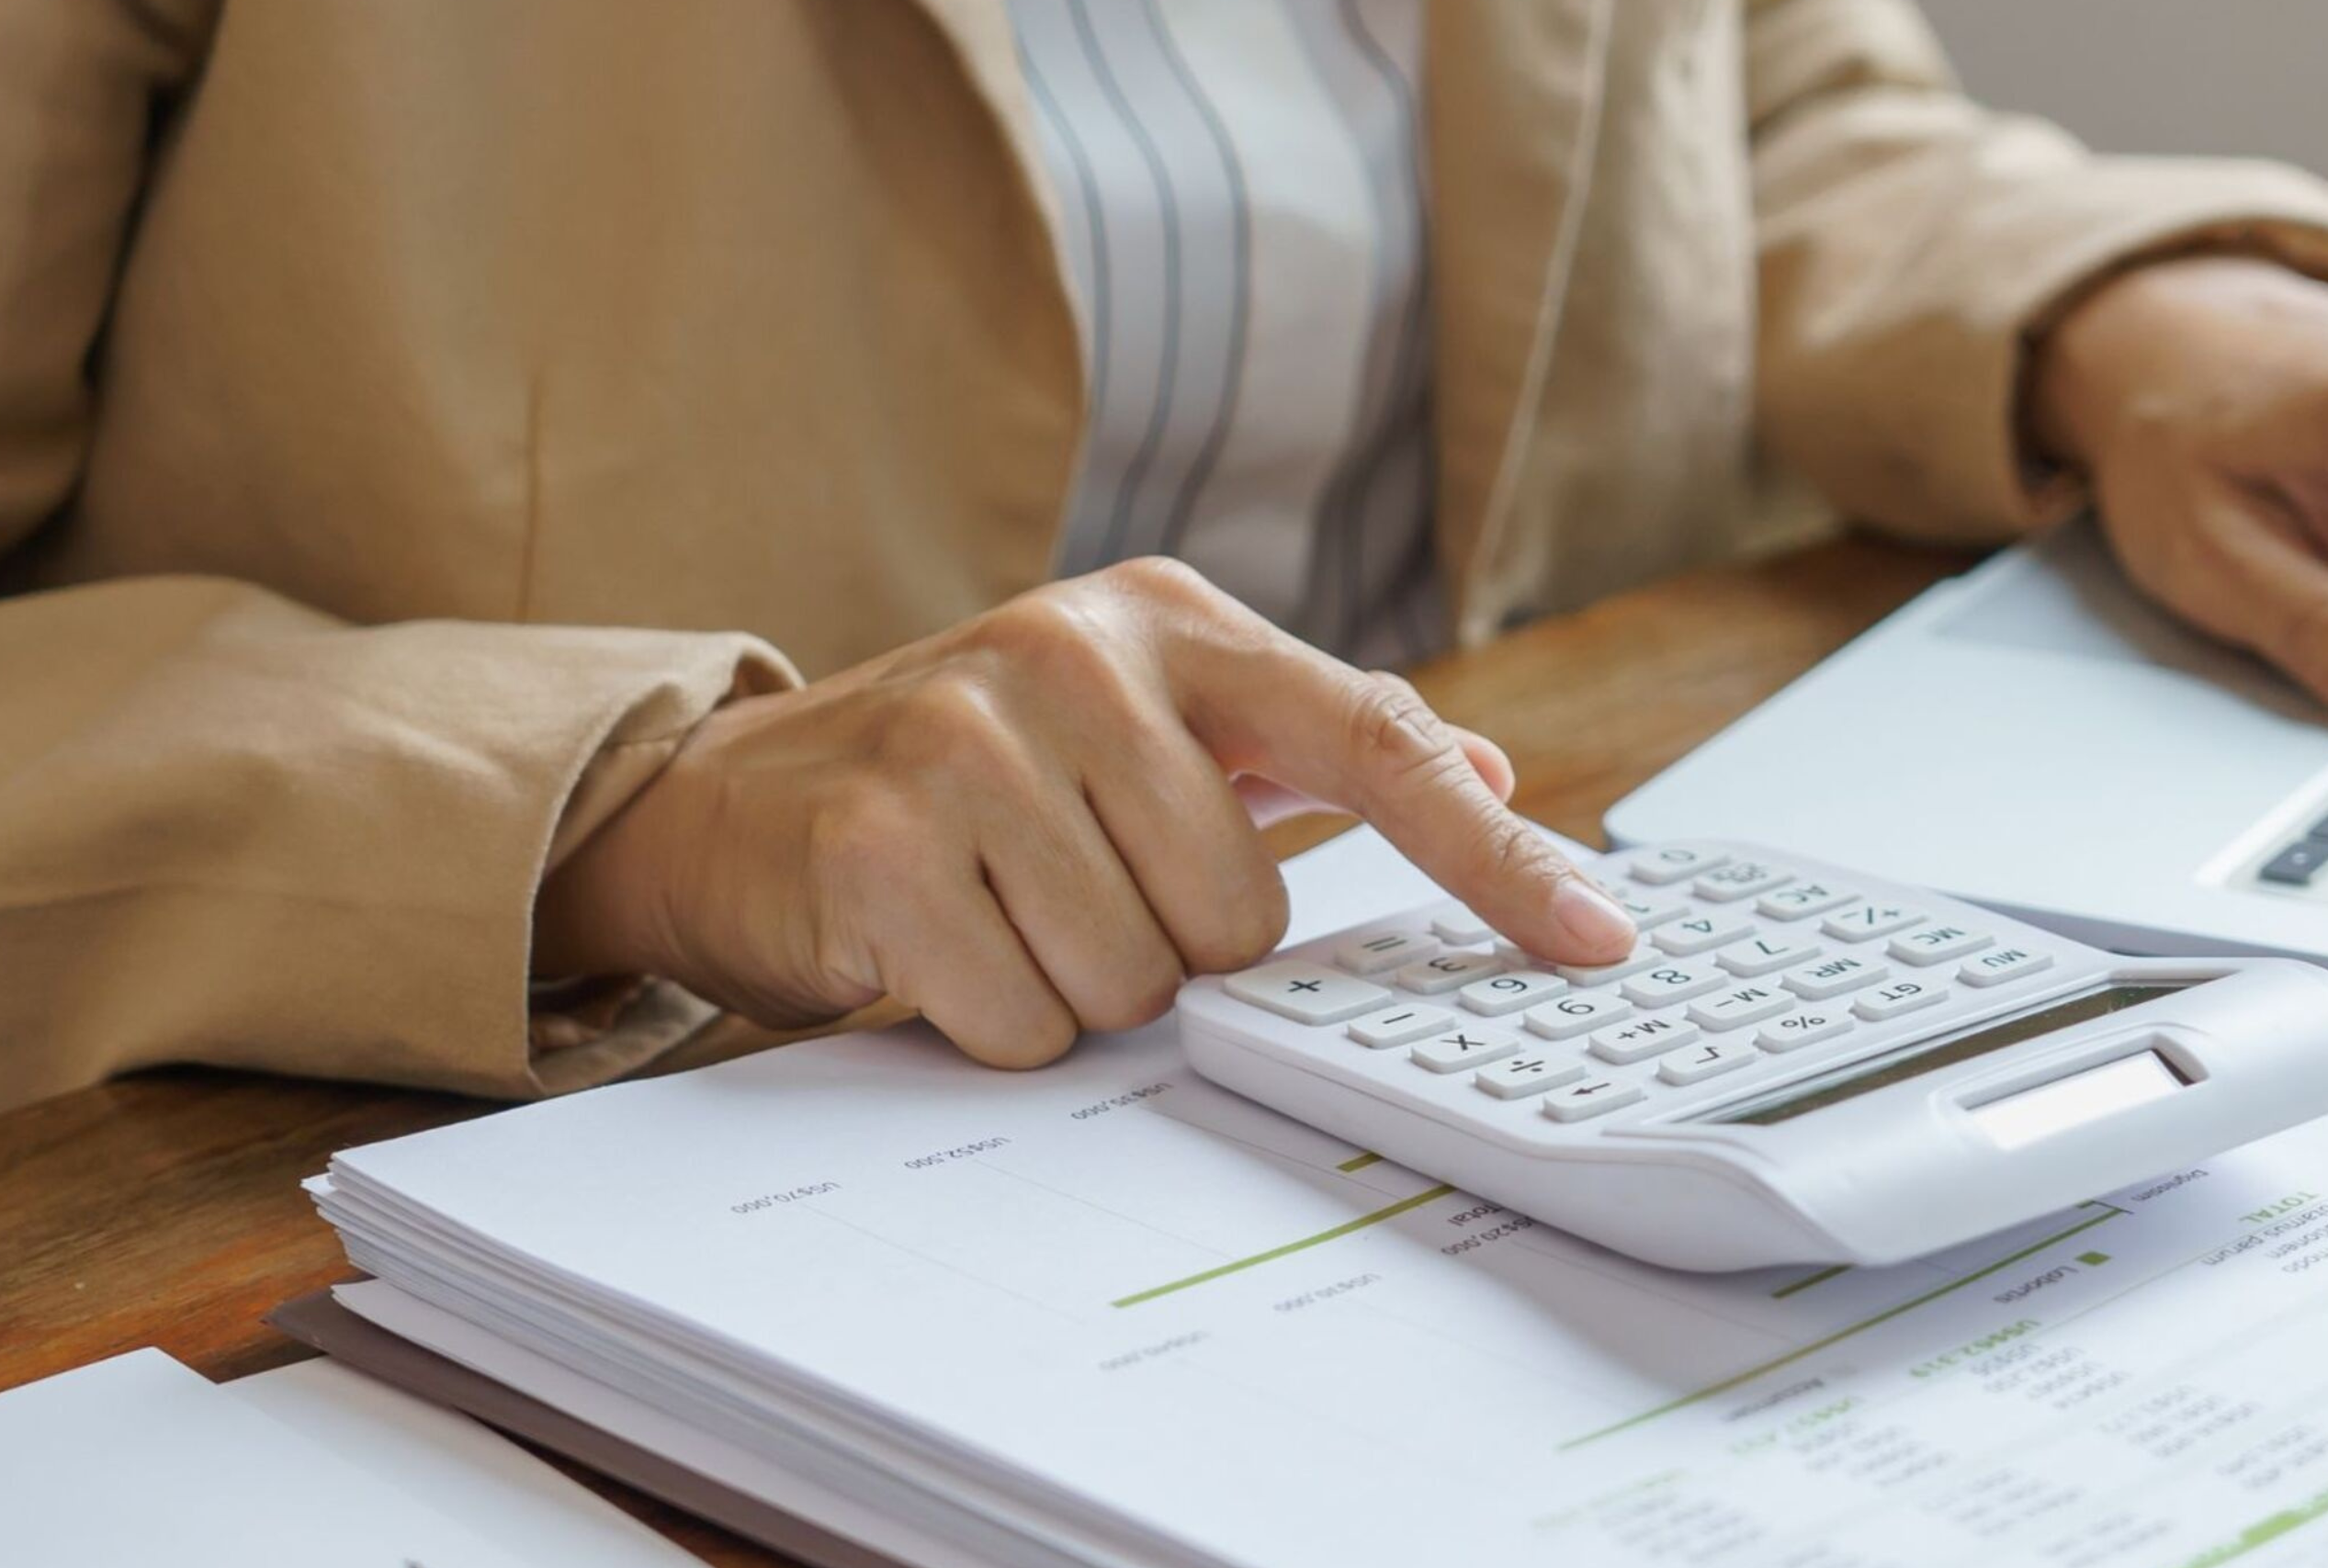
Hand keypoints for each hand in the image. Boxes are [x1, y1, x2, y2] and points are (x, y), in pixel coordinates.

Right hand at [533, 558, 1637, 1064]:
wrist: (729, 801)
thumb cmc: (968, 773)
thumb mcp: (1140, 725)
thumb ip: (1310, 749)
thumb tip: (1492, 773)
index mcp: (1166, 619)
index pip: (1374, 739)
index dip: (1493, 854)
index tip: (1598, 938)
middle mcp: (1073, 654)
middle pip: (1240, 915)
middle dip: (1168, 947)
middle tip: (1073, 894)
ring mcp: (969, 739)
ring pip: (1135, 979)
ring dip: (1074, 989)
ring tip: (999, 913)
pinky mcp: (883, 841)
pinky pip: (1023, 1018)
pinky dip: (991, 1020)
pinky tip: (936, 947)